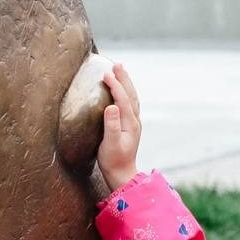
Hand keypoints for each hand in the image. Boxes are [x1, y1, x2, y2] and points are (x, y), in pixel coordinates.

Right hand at [98, 63, 141, 191]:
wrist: (122, 174)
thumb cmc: (113, 161)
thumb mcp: (110, 144)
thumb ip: (111, 125)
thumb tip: (111, 106)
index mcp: (130, 123)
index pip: (123, 99)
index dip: (115, 85)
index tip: (106, 74)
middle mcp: (134, 121)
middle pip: (131, 95)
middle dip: (124, 79)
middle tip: (117, 64)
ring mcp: (133, 123)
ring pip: (132, 98)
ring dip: (126, 83)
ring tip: (119, 71)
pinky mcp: (129, 126)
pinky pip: (129, 104)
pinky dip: (126, 93)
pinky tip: (121, 91)